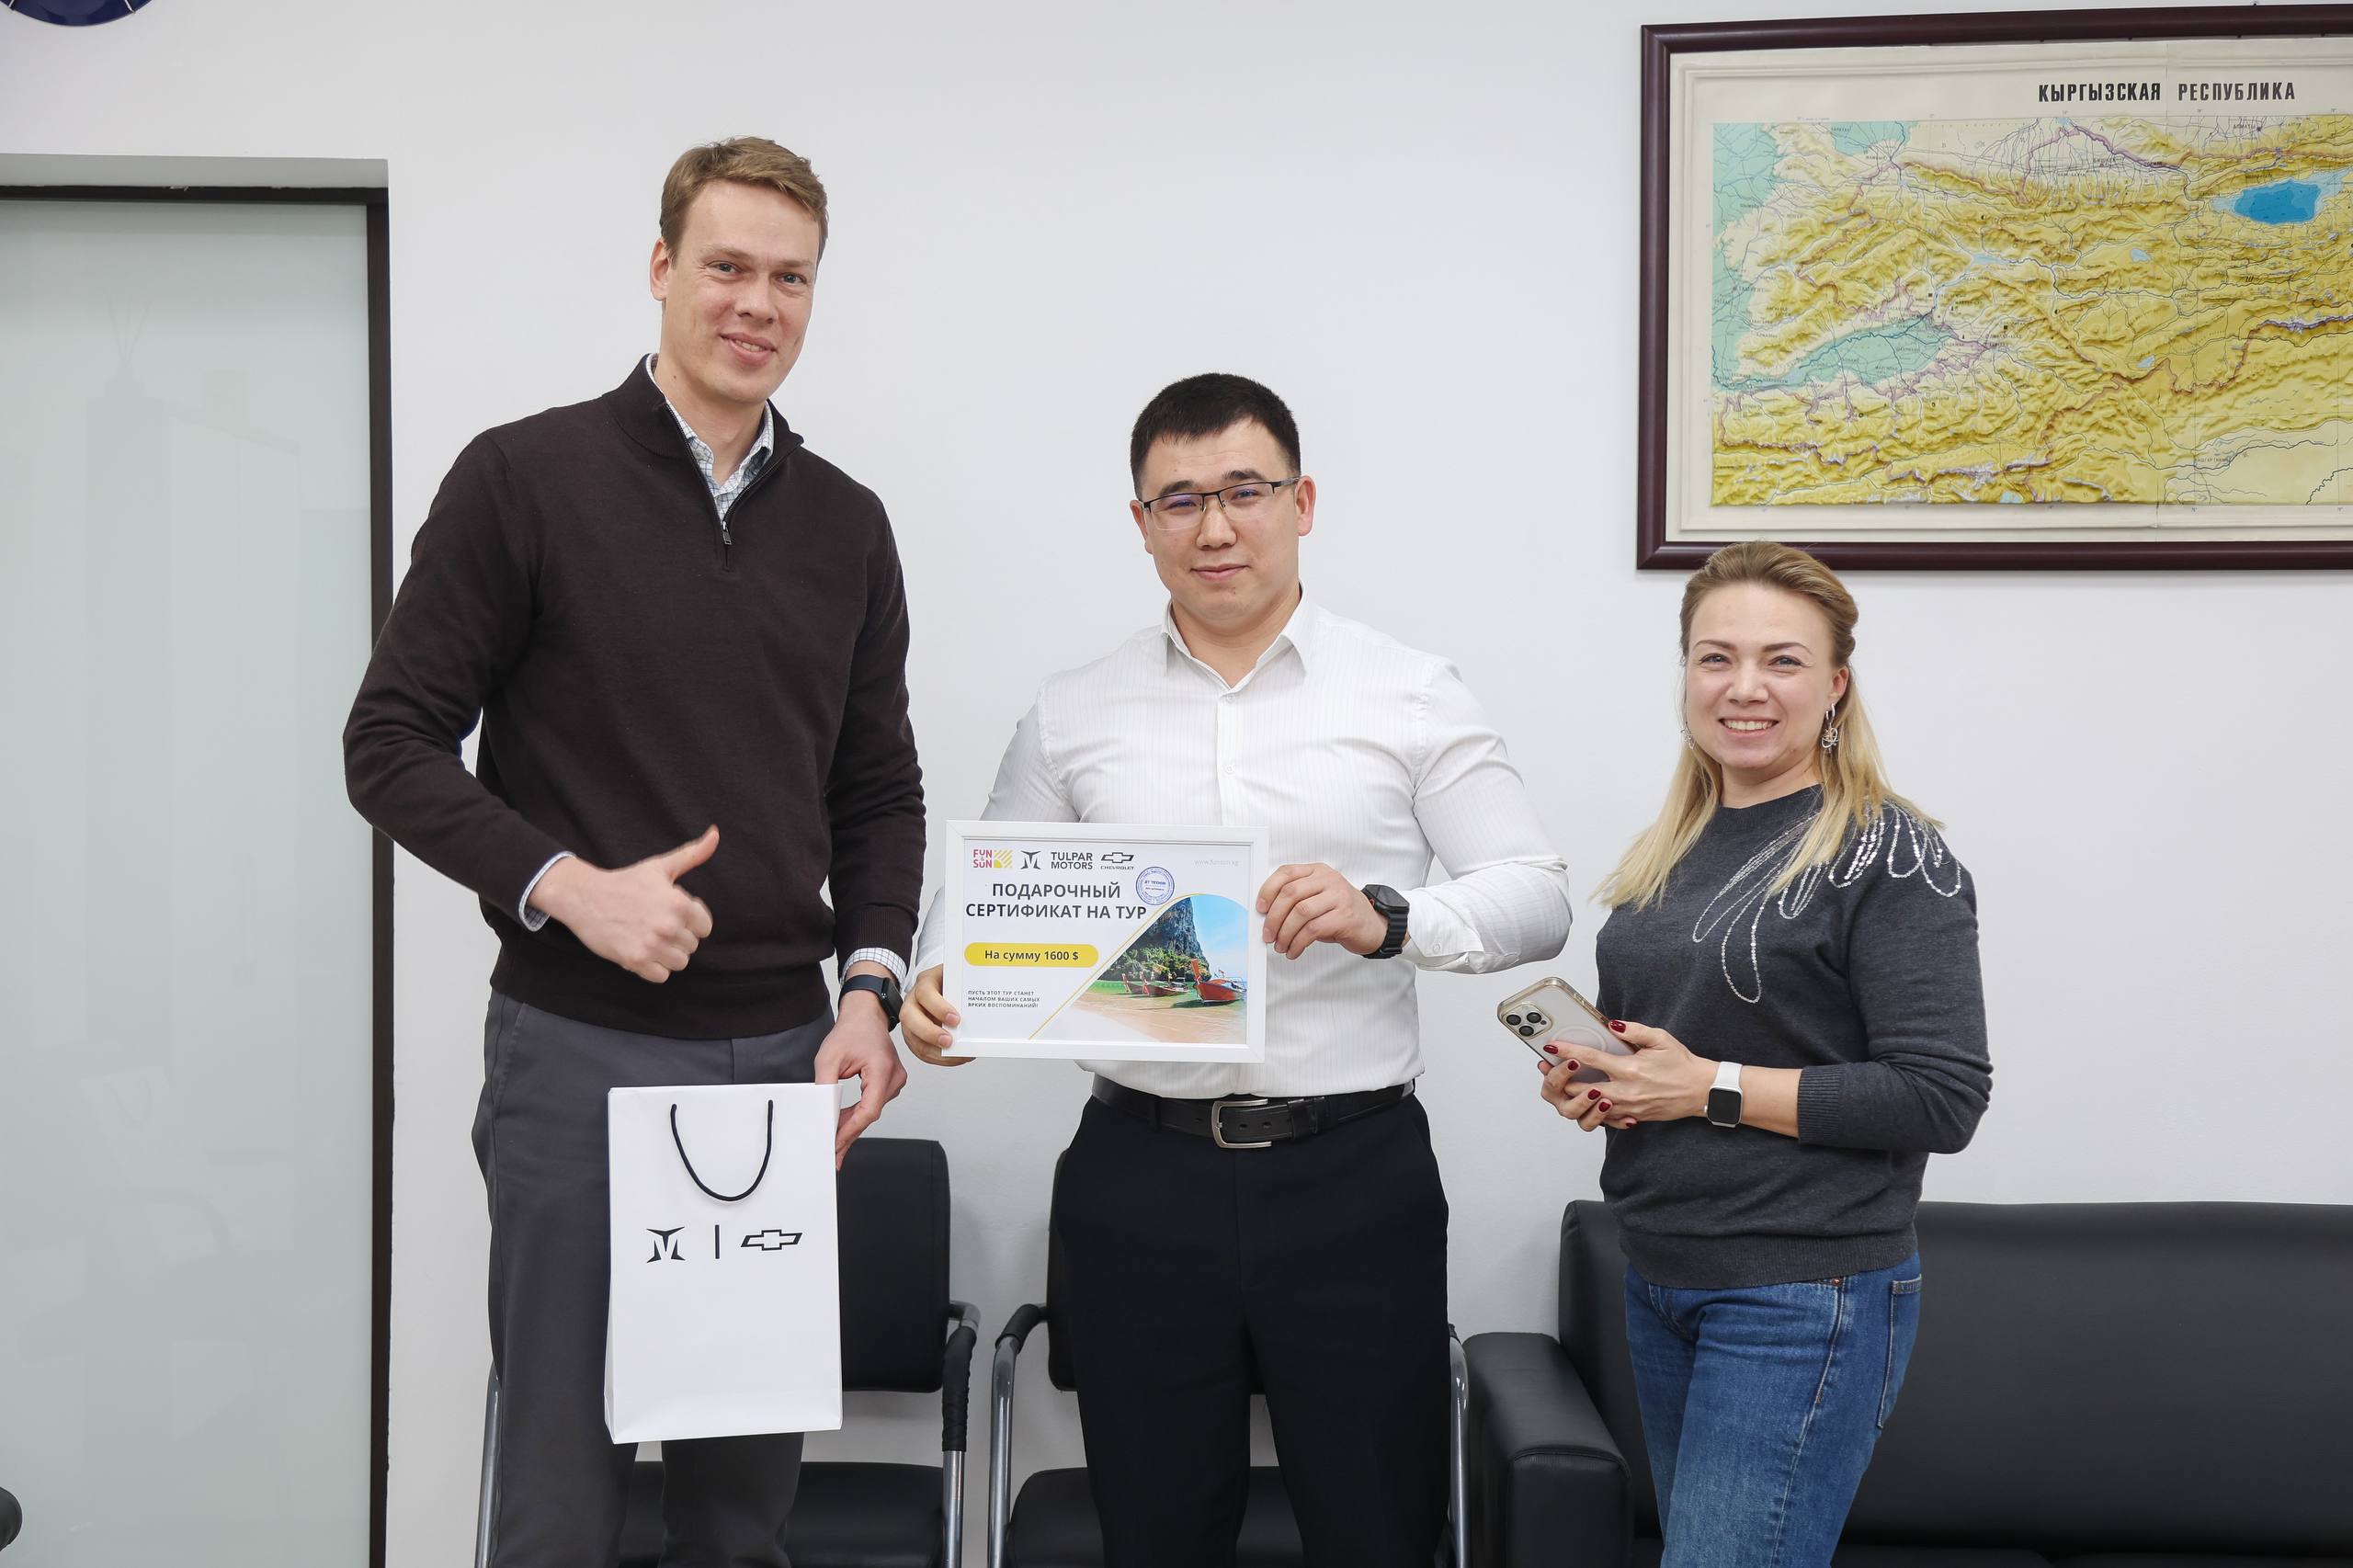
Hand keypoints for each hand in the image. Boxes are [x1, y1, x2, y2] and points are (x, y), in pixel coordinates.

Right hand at [531, 827, 717, 982]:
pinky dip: (653, 967)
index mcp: (679, 904)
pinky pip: (661, 976)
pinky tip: (642, 950)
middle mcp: (668, 926)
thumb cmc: (625, 882)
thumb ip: (692, 854)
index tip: (673, 914)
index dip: (691, 921)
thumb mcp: (660, 866)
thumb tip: (715, 834)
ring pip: (679, 963)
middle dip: (678, 937)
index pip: (705, 928)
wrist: (584, 897)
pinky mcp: (635, 961)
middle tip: (656, 924)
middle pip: (691, 946)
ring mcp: (651, 945)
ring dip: (667, 954)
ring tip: (651, 938)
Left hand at [815, 982, 908, 1166]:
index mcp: (882, 1069)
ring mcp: (895, 1081)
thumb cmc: (851, 1031)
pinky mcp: (890, 1082)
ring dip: (852, 1125)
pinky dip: (858, 1114)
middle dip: (849, 1134)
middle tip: (833, 1153)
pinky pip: (873, 1104)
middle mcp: (894, 1077)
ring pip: (872, 1111)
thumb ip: (825, 1085)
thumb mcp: (828, 1057)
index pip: (869, 1109)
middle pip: (870, 1114)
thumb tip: (822, 1112)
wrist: (865, 1015)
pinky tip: (844, 1125)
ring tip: (835, 1142)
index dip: (850, 1130)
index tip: (835, 1143)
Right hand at [900, 965, 971, 1066]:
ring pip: (912, 1037)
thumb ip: (967, 989)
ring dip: (934, 1051)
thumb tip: (980, 1009)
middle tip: (949, 1042)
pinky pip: (918, 1048)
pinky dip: (935, 1057)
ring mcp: (911, 1017)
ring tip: (955, 1056)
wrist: (948, 984)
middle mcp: (914, 999)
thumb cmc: (955, 981)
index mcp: (926, 981)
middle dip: (930, 1033)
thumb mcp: (961, 977)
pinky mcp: (913, 1033)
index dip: (939, 1008)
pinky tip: (952, 1058)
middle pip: (909, 1017)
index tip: (956, 1019)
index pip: (925, 993)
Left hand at [1256, 863, 1386, 958]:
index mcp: (1318, 871)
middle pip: (1290, 893)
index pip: (1286, 872)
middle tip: (1267, 935)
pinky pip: (1313, 930)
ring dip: (1285, 934)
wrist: (1373, 926)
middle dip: (1274, 918)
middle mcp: (1328, 879)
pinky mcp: (1345, 916)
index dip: (1268, 890)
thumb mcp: (1317, 899)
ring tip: (1281, 947)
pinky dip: (1298, 943)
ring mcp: (1339, 896)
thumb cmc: (1340, 913)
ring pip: (1300, 913)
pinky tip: (1294, 951)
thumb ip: (1296, 900)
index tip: (1260, 909)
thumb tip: (1266, 916)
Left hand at [1539, 1018, 1713, 1128]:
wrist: (1701, 1091)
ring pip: (1589, 1107)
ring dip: (1573, 1097)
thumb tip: (1612, 1025)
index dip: (1567, 1051)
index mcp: (1629, 1069)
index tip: (1551, 1047)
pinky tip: (1587, 1100)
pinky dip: (1592, 1110)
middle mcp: (1625, 1091)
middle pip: (1580, 1089)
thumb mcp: (1660, 1039)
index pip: (1589, 1059)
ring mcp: (1628, 1107)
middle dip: (1561, 1080)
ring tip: (1563, 1084)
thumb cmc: (1682, 1064)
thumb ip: (1633, 1030)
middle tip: (1549, 1069)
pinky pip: (1605, 1118)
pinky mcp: (1633, 1117)